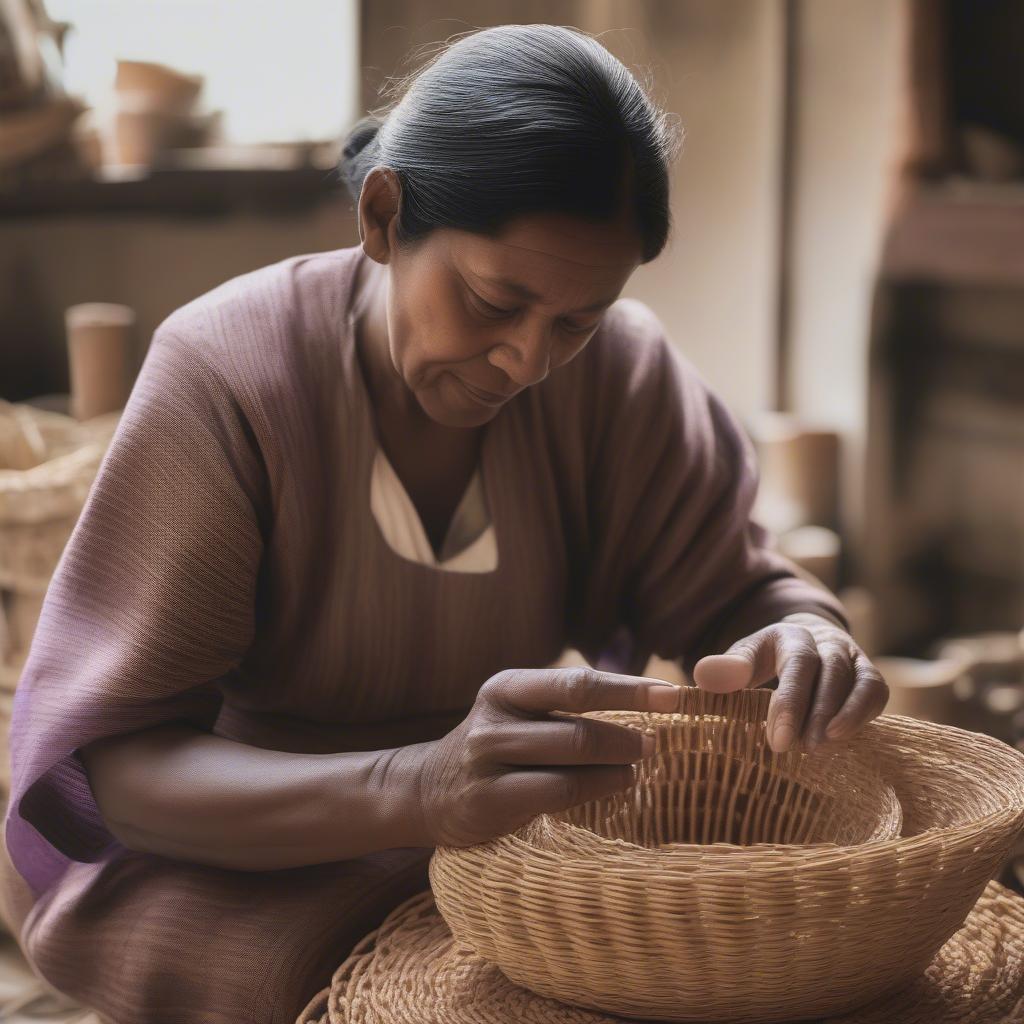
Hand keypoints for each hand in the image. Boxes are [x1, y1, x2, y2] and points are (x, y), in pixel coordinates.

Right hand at [402, 667, 680, 847]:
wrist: (428, 790)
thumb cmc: (497, 748)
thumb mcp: (520, 712)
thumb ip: (567, 704)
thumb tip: (648, 698)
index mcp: (506, 687)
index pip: (577, 682)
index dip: (629, 689)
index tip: (673, 694)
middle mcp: (494, 718)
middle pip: (577, 721)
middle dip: (628, 729)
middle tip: (659, 739)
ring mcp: (487, 760)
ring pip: (570, 757)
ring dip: (618, 760)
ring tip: (643, 761)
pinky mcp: (488, 800)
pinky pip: (557, 793)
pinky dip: (597, 788)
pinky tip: (619, 784)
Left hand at [691, 612, 888, 754]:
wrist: (803, 644)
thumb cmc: (766, 661)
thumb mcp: (742, 660)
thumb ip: (726, 669)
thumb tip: (703, 675)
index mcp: (791, 636)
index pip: (797, 663)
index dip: (790, 702)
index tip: (776, 740)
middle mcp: (826, 642)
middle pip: (829, 672)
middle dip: (814, 713)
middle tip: (795, 749)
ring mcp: (853, 657)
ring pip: (859, 682)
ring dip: (842, 718)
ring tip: (818, 748)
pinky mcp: (870, 676)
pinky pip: (876, 692)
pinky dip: (863, 715)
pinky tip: (843, 739)